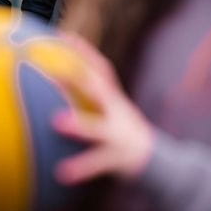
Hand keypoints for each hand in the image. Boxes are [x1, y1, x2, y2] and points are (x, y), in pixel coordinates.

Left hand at [51, 34, 154, 185]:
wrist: (159, 161)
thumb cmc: (123, 135)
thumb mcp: (112, 114)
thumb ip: (89, 102)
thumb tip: (52, 92)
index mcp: (114, 100)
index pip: (100, 69)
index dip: (84, 52)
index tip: (64, 36)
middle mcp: (118, 112)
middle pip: (98, 90)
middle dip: (77, 78)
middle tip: (50, 70)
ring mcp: (120, 134)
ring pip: (99, 127)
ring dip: (79, 124)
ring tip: (56, 121)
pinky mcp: (120, 157)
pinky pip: (98, 163)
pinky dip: (81, 168)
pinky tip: (62, 173)